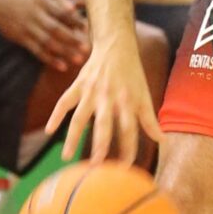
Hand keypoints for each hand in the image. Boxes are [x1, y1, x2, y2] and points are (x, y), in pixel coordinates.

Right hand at [0, 0, 89, 72]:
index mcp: (41, 1)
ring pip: (48, 42)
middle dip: (73, 39)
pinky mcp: (21, 38)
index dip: (74, 20)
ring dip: (64, 52)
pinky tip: (61, 65)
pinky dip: (50, 59)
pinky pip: (37, 51)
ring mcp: (28, 28)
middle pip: (56, 29)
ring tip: (78, 60)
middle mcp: (35, 15)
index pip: (61, 12)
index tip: (88, 28)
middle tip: (87, 48)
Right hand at [48, 30, 162, 165]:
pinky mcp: (78, 85)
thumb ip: (150, 120)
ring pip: (80, 116)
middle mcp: (109, 97)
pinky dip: (56, 115)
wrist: (116, 46)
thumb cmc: (132, 74)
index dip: (128, 148)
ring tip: (67, 157)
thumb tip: (163, 142)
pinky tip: (49, 130)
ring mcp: (91, 91)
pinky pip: (64, 101)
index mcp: (127, 101)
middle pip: (103, 124)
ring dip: (73, 136)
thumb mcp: (144, 94)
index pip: (129, 129)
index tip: (125, 167)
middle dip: (99, 144)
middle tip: (95, 165)